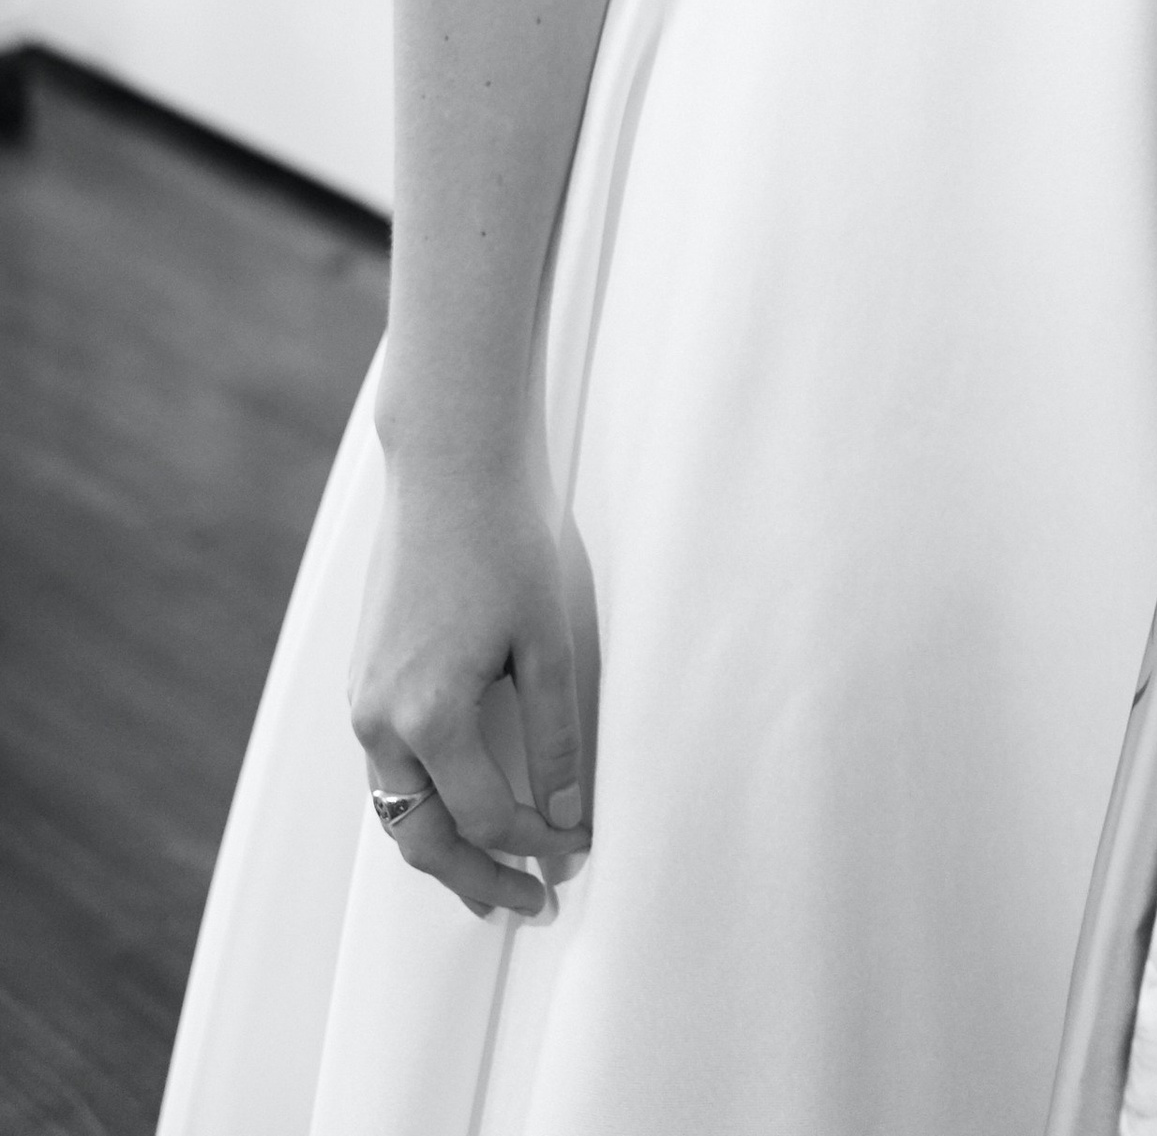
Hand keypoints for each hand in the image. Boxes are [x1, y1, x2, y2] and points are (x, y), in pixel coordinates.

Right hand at [349, 457, 590, 919]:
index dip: (536, 847)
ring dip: (443, 848)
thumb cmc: (506, 542)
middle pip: (423, 838)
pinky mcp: (363, 680)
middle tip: (529, 905)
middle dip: (476, 880)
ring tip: (494, 876)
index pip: (487, 820)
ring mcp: (362, 700)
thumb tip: (566, 813)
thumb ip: (555, 736)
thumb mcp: (548, 642)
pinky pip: (388, 766)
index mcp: (429, 716)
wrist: (449, 468)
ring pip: (397, 808)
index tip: (577, 855)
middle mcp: (381, 720)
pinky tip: (462, 803)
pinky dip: (423, 801)